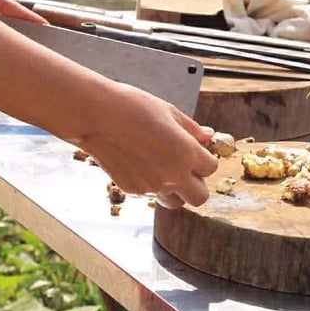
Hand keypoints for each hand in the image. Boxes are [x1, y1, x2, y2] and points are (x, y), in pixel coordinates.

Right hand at [80, 85, 218, 206]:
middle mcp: (171, 175)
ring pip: (175, 202)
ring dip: (177, 190)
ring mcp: (151, 187)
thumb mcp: (170, 112)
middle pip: (200, 197)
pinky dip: (153, 185)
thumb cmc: (134, 108)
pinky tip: (143, 163)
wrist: (98, 116)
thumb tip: (209, 136)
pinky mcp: (132, 190)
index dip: (207, 158)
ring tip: (166, 167)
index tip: (199, 150)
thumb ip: (192, 129)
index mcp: (186, 154)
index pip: (211, 168)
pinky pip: (152, 195)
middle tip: (189, 166)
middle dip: (198, 182)